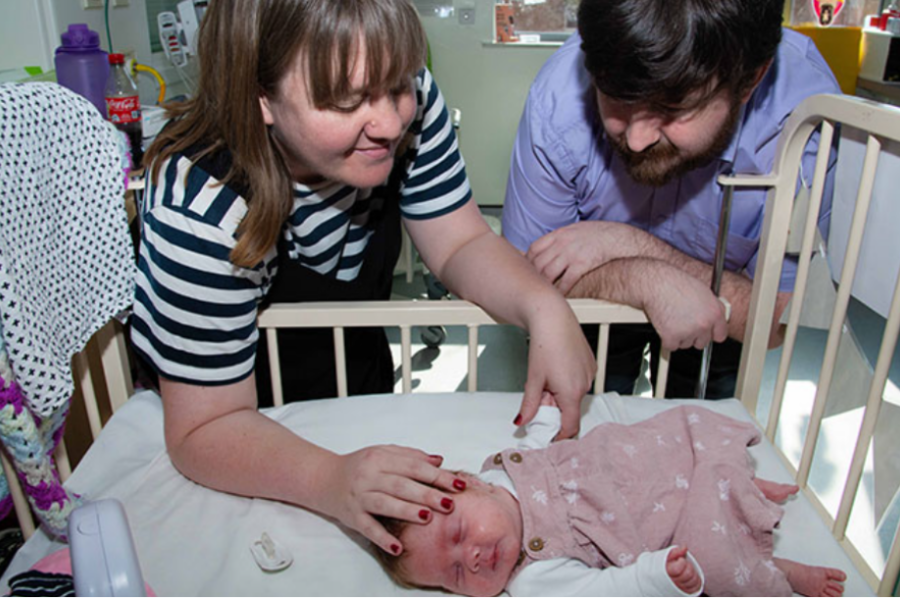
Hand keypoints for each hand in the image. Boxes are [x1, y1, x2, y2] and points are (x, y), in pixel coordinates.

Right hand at [323, 445, 462, 555]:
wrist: (325, 479)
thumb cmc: (360, 466)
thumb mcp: (383, 454)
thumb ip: (411, 456)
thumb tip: (439, 460)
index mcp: (380, 458)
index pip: (413, 466)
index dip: (436, 476)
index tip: (457, 485)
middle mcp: (369, 476)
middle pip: (402, 485)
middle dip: (427, 494)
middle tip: (449, 503)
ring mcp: (359, 496)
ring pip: (385, 504)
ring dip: (407, 511)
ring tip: (427, 517)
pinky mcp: (351, 516)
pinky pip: (368, 527)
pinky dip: (382, 538)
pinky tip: (398, 546)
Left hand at [517, 307, 595, 439]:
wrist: (552, 317)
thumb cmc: (543, 345)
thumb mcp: (533, 379)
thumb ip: (529, 404)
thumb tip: (522, 421)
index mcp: (572, 392)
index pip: (570, 426)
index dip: (558, 435)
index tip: (548, 436)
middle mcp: (585, 385)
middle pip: (570, 409)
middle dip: (554, 408)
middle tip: (539, 394)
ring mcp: (590, 373)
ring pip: (574, 395)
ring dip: (560, 394)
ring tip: (546, 377)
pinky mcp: (590, 364)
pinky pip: (580, 381)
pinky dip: (567, 382)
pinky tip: (556, 368)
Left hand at [527, 222, 648, 294]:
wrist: (618, 237)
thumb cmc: (599, 234)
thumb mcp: (575, 230)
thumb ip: (560, 239)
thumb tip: (548, 248)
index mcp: (560, 234)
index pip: (534, 248)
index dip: (527, 261)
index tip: (526, 270)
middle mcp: (563, 243)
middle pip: (538, 262)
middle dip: (533, 277)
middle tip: (531, 286)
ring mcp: (572, 254)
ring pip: (548, 273)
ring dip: (544, 285)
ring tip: (541, 293)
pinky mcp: (582, 264)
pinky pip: (566, 281)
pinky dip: (560, 290)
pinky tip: (558, 296)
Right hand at [642, 261, 727, 350]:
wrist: (657, 284)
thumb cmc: (676, 284)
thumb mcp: (704, 292)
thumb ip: (713, 309)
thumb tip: (715, 319)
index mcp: (715, 313)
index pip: (720, 336)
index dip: (710, 333)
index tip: (705, 332)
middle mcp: (704, 324)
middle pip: (701, 343)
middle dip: (693, 336)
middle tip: (684, 322)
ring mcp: (689, 332)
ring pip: (685, 345)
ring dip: (679, 336)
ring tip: (673, 319)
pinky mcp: (672, 337)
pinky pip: (671, 346)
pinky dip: (667, 339)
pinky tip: (666, 325)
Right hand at [666, 546, 701, 594]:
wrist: (662, 578)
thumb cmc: (665, 565)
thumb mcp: (667, 556)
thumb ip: (676, 552)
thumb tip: (685, 547)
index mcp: (667, 573)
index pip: (678, 569)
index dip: (682, 562)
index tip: (679, 559)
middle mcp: (673, 583)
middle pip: (688, 574)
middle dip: (688, 566)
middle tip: (684, 564)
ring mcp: (680, 588)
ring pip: (693, 581)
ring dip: (693, 573)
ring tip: (686, 570)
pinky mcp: (686, 592)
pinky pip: (696, 587)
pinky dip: (696, 580)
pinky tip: (691, 576)